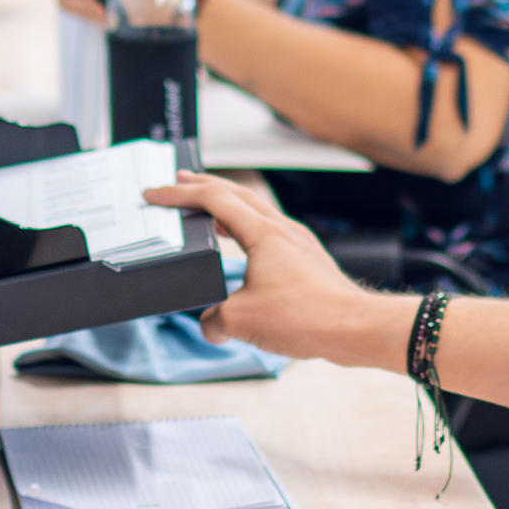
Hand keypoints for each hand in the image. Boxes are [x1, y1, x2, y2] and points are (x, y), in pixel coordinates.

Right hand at [142, 173, 386, 364]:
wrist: (353, 327)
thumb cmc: (306, 317)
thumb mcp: (240, 322)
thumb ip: (213, 320)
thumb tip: (211, 324)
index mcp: (262, 232)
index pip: (213, 199)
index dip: (179, 194)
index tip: (155, 193)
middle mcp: (282, 230)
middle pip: (237, 193)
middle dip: (204, 186)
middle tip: (179, 181)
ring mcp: (298, 242)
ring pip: (256, 211)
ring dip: (228, 206)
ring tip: (207, 213)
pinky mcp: (308, 260)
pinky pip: (270, 233)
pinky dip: (248, 230)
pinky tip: (243, 250)